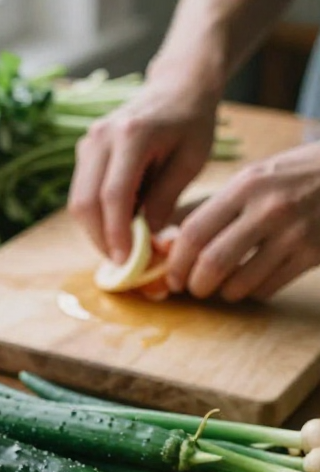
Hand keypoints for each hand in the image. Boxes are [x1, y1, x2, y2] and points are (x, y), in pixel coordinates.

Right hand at [68, 73, 217, 261]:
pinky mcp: (85, 150)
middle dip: (101, 239)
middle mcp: (101, 136)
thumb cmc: (192, 122)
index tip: (128, 261)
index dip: (117, 234)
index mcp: (132, 134)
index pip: (113, 195)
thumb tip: (148, 240)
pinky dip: (96, 216)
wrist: (177, 86)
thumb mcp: (191, 161)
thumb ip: (166, 198)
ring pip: (78, 201)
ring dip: (96, 231)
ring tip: (123, 247)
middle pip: (85, 202)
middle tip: (123, 263)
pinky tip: (119, 226)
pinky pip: (82, 192)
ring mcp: (88, 141)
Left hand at [166, 142, 319, 300]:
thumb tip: (167, 240)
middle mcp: (268, 209)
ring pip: (239, 283)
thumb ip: (213, 207)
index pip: (194, 232)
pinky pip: (267, 288)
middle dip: (195, 285)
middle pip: (212, 263)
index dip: (175, 262)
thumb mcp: (254, 178)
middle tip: (194, 288)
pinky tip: (254, 281)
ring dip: (224, 293)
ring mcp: (293, 233)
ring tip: (223, 286)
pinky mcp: (312, 254)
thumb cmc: (293, 178)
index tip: (172, 275)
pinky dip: (253, 292)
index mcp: (246, 185)